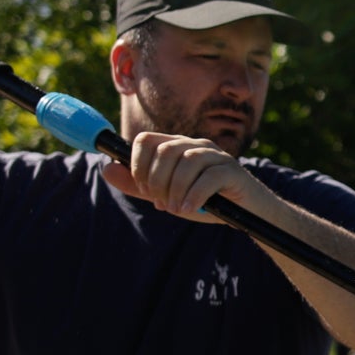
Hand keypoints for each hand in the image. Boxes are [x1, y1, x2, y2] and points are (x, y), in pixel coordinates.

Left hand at [101, 132, 265, 220]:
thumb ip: (139, 186)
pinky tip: (190, 210)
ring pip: (185, 162)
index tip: (145, 189)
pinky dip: (194, 196)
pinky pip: (207, 177)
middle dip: (157, 181)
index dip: (138, 165)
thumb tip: (106, 169)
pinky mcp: (232, 170)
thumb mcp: (168, 196)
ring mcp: (216, 155)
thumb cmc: (207, 203)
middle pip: (164, 151)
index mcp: (178, 147)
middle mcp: (196, 145)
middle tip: (162, 203)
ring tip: (177, 209)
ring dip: (175, 191)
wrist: (248, 214)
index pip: (145, 140)